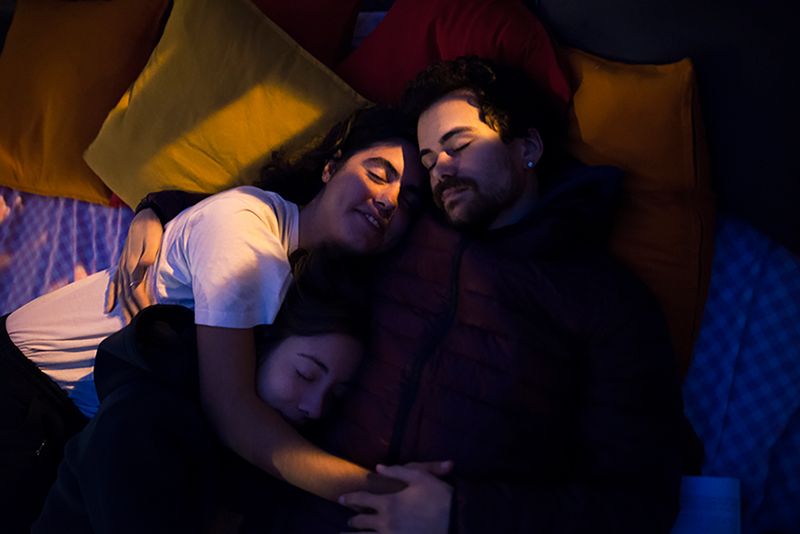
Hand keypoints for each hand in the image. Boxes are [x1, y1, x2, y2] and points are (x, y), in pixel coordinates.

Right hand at [105, 208, 161, 321]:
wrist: (145, 216)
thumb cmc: (152, 229)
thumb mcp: (154, 240)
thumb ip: (149, 254)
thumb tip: (144, 266)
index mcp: (133, 265)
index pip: (137, 291)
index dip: (143, 305)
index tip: (150, 318)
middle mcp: (125, 269)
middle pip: (128, 296)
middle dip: (134, 313)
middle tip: (141, 330)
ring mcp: (122, 267)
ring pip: (121, 293)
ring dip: (124, 309)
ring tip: (128, 325)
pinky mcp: (122, 264)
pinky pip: (113, 284)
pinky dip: (111, 297)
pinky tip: (108, 309)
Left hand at [339, 461, 453, 533]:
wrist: (457, 520)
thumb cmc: (439, 496)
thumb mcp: (419, 476)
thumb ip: (396, 471)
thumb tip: (377, 468)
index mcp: (388, 503)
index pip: (361, 500)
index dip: (348, 499)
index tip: (340, 499)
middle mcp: (386, 523)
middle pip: (361, 523)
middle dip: (352, 521)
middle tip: (348, 521)